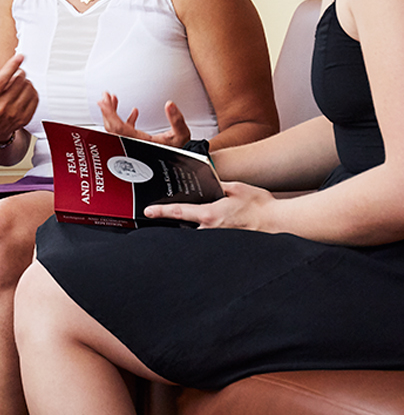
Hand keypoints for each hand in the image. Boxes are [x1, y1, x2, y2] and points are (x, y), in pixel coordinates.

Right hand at [0, 54, 37, 143]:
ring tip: (20, 84)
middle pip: (19, 80)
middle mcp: (2, 106)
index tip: (20, 56)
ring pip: (28, 87)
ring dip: (26, 82)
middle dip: (19, 73)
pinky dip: (32, 92)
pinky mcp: (24, 117)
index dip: (13, 64)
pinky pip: (34, 98)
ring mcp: (15, 113)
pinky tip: (25, 92)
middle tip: (16, 74)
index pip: (4, 77)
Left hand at [98, 92, 190, 147]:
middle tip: (105, 97)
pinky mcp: (138, 141)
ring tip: (112, 100)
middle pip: (113, 127)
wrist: (181, 165)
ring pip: (117, 128)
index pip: (119, 127)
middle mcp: (133, 142)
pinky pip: (127, 130)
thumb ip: (176, 119)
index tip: (104, 102)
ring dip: (113, 113)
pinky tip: (133, 111)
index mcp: (140, 141)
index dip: (109, 114)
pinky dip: (127, 120)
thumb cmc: (180, 153)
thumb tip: (170, 105)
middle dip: (107, 110)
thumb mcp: (181, 135)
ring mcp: (133, 142)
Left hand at [144, 181, 275, 230]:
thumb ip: (220, 185)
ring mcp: (219, 242)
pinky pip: (210, 243)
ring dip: (192, 231)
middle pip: (183, 229)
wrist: (282, 224)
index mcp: (210, 215)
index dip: (160, 211)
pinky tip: (215, 232)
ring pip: (196, 237)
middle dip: (175, 224)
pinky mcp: (228, 248)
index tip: (147, 211)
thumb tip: (210, 183)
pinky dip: (206, 238)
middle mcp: (210, 231)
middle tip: (167, 219)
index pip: (178, 212)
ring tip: (197, 224)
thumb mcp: (238, 188)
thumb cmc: (262, 207)